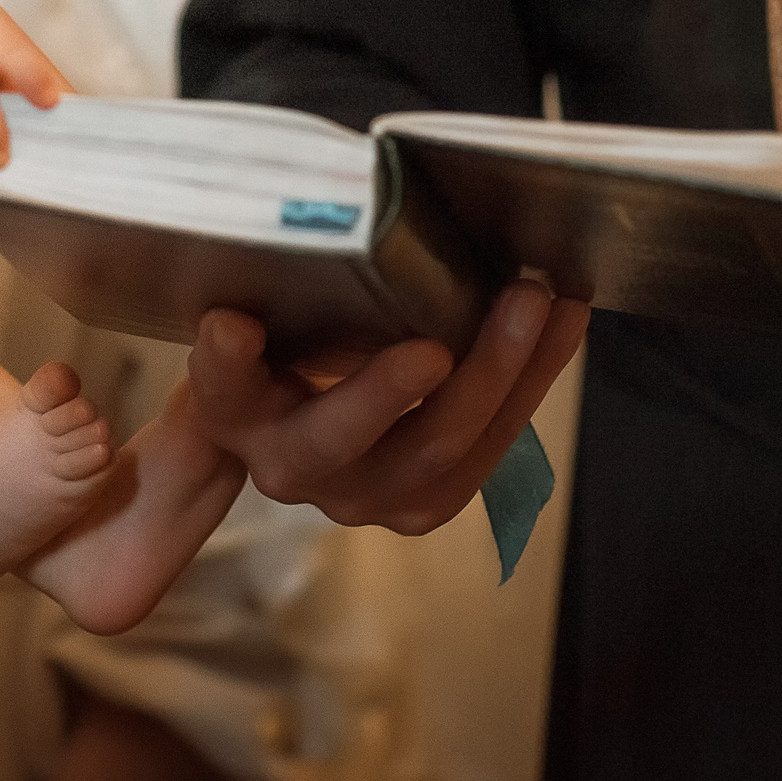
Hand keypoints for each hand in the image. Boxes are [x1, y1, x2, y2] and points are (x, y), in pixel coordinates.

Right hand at [187, 280, 588, 533]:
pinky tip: (561, 324)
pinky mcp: (426, 502)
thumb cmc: (284, 342)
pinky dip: (531, 382)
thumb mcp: (258, 314)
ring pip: (438, 450)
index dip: (227, 360)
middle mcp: (290, 466)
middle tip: (443, 331)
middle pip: (340, 435)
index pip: (220, 384)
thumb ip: (260, 303)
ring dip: (500, 374)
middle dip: (394, 384)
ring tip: (538, 303)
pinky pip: (489, 451)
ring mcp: (363, 497)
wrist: (304, 418)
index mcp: (234, 410)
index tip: (233, 325)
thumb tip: (257, 278)